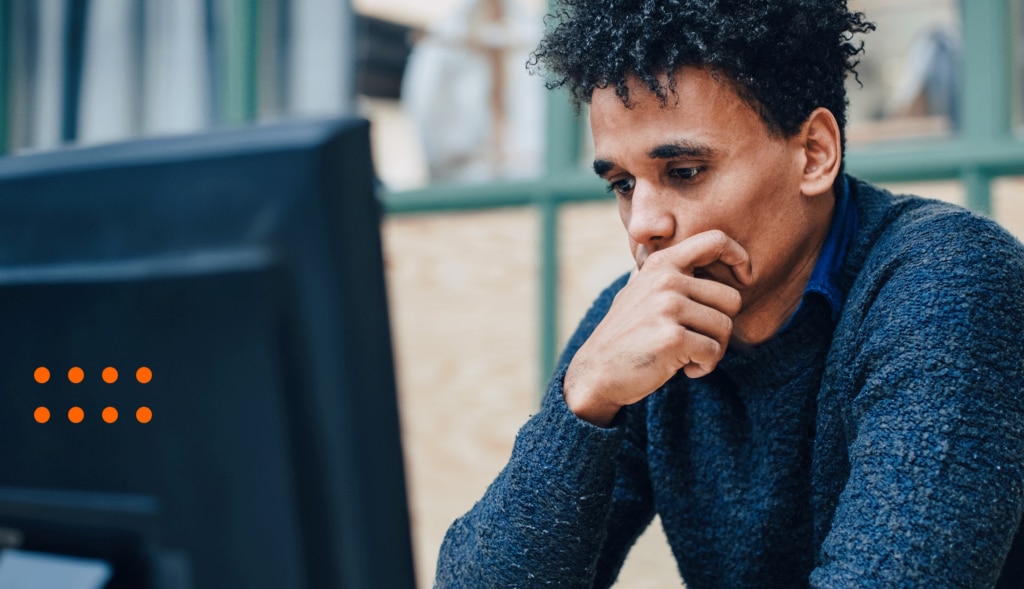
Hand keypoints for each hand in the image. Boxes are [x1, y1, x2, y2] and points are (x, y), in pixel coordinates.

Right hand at [564, 230, 750, 425]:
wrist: (597, 371)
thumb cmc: (626, 333)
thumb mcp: (639, 290)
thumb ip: (664, 272)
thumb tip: (698, 253)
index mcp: (662, 263)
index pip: (715, 240)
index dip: (739, 256)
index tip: (744, 277)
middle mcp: (666, 280)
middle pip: (731, 299)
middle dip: (720, 327)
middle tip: (698, 340)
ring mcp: (668, 307)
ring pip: (725, 328)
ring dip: (713, 350)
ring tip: (687, 355)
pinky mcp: (672, 338)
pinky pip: (713, 352)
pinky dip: (703, 366)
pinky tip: (682, 369)